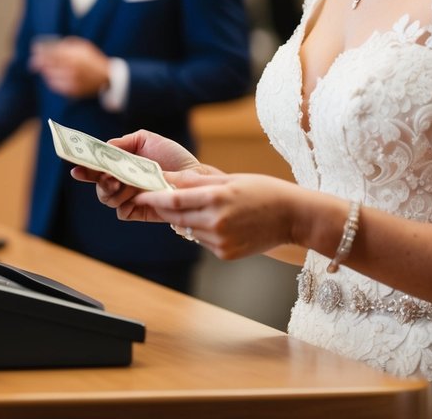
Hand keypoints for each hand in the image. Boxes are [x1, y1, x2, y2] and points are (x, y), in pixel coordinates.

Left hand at [29, 36, 109, 97]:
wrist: (107, 78)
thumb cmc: (92, 59)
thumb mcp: (83, 47)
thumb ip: (66, 45)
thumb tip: (49, 46)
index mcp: (75, 56)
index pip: (52, 53)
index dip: (41, 51)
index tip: (35, 49)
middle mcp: (73, 68)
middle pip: (49, 64)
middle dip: (38, 62)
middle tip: (33, 62)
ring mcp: (72, 81)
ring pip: (50, 76)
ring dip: (44, 72)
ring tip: (44, 69)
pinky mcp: (72, 91)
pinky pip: (55, 86)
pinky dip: (50, 81)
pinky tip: (50, 77)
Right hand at [71, 129, 215, 224]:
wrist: (194, 176)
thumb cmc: (173, 157)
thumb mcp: (147, 140)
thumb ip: (124, 142)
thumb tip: (105, 147)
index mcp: (121, 164)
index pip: (97, 166)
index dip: (84, 165)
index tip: (75, 165)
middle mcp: (121, 182)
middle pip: (97, 184)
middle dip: (96, 179)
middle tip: (106, 175)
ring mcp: (128, 197)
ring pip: (106, 198)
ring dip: (109, 190)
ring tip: (120, 182)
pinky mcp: (138, 211)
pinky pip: (121, 211)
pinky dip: (123, 203)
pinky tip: (134, 194)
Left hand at [132, 171, 301, 259]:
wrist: (293, 217)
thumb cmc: (264, 191)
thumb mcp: (230, 179)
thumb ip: (197, 180)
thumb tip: (168, 176)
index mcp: (217, 198)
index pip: (173, 200)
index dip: (152, 198)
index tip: (139, 194)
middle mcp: (216, 222)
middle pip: (176, 217)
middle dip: (163, 209)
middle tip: (152, 200)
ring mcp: (220, 241)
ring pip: (189, 230)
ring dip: (185, 220)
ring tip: (200, 208)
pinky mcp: (225, 254)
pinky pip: (203, 241)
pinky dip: (202, 231)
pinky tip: (218, 222)